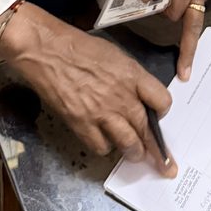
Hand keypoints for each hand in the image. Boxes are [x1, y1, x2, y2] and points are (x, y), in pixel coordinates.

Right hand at [0, 3, 175, 175]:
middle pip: (147, 129)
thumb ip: (130, 77)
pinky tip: (103, 141)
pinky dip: (104, 147)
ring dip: (134, 153)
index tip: (159, 114)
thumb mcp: (114, 54)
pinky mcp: (81, 124)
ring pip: (128, 144)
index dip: (162, 110)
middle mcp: (121, 96)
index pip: (162, 100)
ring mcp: (102, 112)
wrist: (46, 51)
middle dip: (157, 150)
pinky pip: (101, 147)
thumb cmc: (78, 47)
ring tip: (135, 156)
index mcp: (132, 75)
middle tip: (164, 164)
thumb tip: (138, 95)